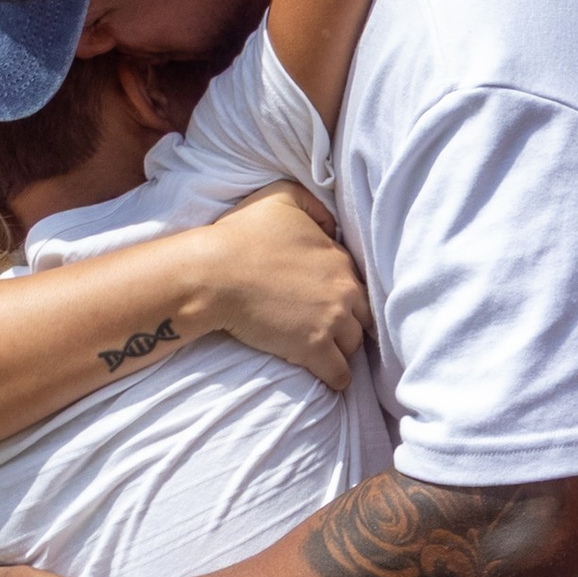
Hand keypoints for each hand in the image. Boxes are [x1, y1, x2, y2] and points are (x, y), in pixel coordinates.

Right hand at [194, 183, 368, 391]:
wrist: (215, 274)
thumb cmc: (241, 234)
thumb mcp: (281, 197)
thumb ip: (313, 205)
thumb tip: (332, 225)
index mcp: (338, 258)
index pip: (355, 281)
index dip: (342, 292)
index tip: (331, 301)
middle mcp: (343, 289)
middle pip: (362, 315)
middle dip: (351, 322)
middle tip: (333, 329)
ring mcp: (331, 320)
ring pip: (353, 344)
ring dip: (343, 348)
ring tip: (329, 353)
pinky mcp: (314, 348)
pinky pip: (339, 373)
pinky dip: (337, 377)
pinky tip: (333, 379)